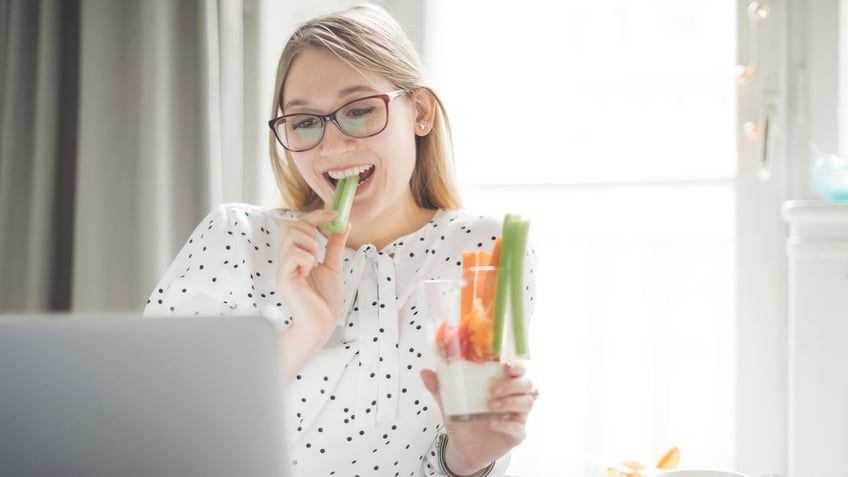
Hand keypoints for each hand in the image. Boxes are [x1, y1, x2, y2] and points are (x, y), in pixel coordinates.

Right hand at [276, 209, 350, 378]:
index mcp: (296, 255)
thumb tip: (344, 225)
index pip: (298, 224)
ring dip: (310, 246)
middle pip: (290, 225)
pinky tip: (309, 273)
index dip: (315, 215)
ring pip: (292, 236)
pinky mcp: (283, 278)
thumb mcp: (334, 266)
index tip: (334, 214)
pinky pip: (294, 254)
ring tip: (314, 265)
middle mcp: (286, 259)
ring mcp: (283, 268)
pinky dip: (307, 259)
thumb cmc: (324, 300)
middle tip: (319, 253)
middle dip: (310, 231)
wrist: (321, 324)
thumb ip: (335, 245)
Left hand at [420, 361, 537, 474]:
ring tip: (490, 406)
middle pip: (526, 384)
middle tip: (493, 389)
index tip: (505, 365)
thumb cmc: (463, 419)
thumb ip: (440, 388)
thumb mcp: (450, 403)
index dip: (516, 365)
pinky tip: (491, 424)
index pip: (516, 370)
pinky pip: (518, 428)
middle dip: (512, 385)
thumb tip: (425, 372)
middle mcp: (513, 398)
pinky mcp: (516, 434)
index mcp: (501, 384)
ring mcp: (516, 416)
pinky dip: (506, 424)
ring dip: (510, 402)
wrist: (463, 448)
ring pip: (527, 403)